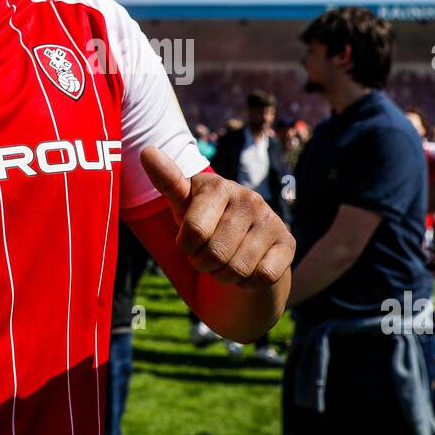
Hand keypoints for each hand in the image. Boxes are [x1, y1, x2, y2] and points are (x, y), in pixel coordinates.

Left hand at [141, 146, 293, 290]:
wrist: (242, 250)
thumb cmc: (206, 225)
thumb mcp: (183, 207)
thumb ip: (167, 182)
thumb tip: (146, 152)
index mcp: (218, 186)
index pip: (194, 232)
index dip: (187, 247)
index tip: (189, 241)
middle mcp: (248, 197)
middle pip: (215, 253)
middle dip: (204, 264)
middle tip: (208, 256)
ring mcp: (270, 219)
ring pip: (238, 268)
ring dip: (225, 276)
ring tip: (225, 263)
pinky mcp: (288, 241)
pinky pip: (262, 276)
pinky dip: (248, 283)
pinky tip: (247, 271)